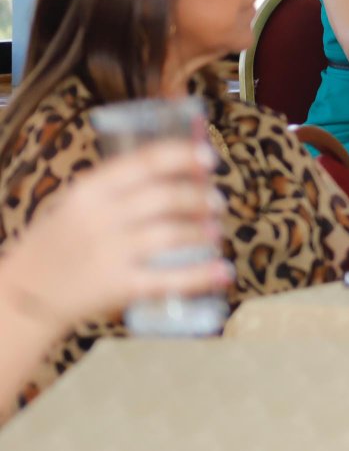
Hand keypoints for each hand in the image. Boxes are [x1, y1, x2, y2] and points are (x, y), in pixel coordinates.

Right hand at [0, 145, 227, 337]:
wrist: (23, 294)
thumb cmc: (58, 241)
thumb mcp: (75, 203)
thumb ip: (118, 187)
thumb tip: (182, 170)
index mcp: (89, 190)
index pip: (145, 162)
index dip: (184, 156)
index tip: (210, 159)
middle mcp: (100, 217)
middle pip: (166, 197)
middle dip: (200, 197)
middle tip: (217, 201)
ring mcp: (109, 252)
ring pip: (172, 233)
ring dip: (202, 231)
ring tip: (215, 231)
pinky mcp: (117, 286)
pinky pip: (168, 278)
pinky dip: (201, 274)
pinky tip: (223, 269)